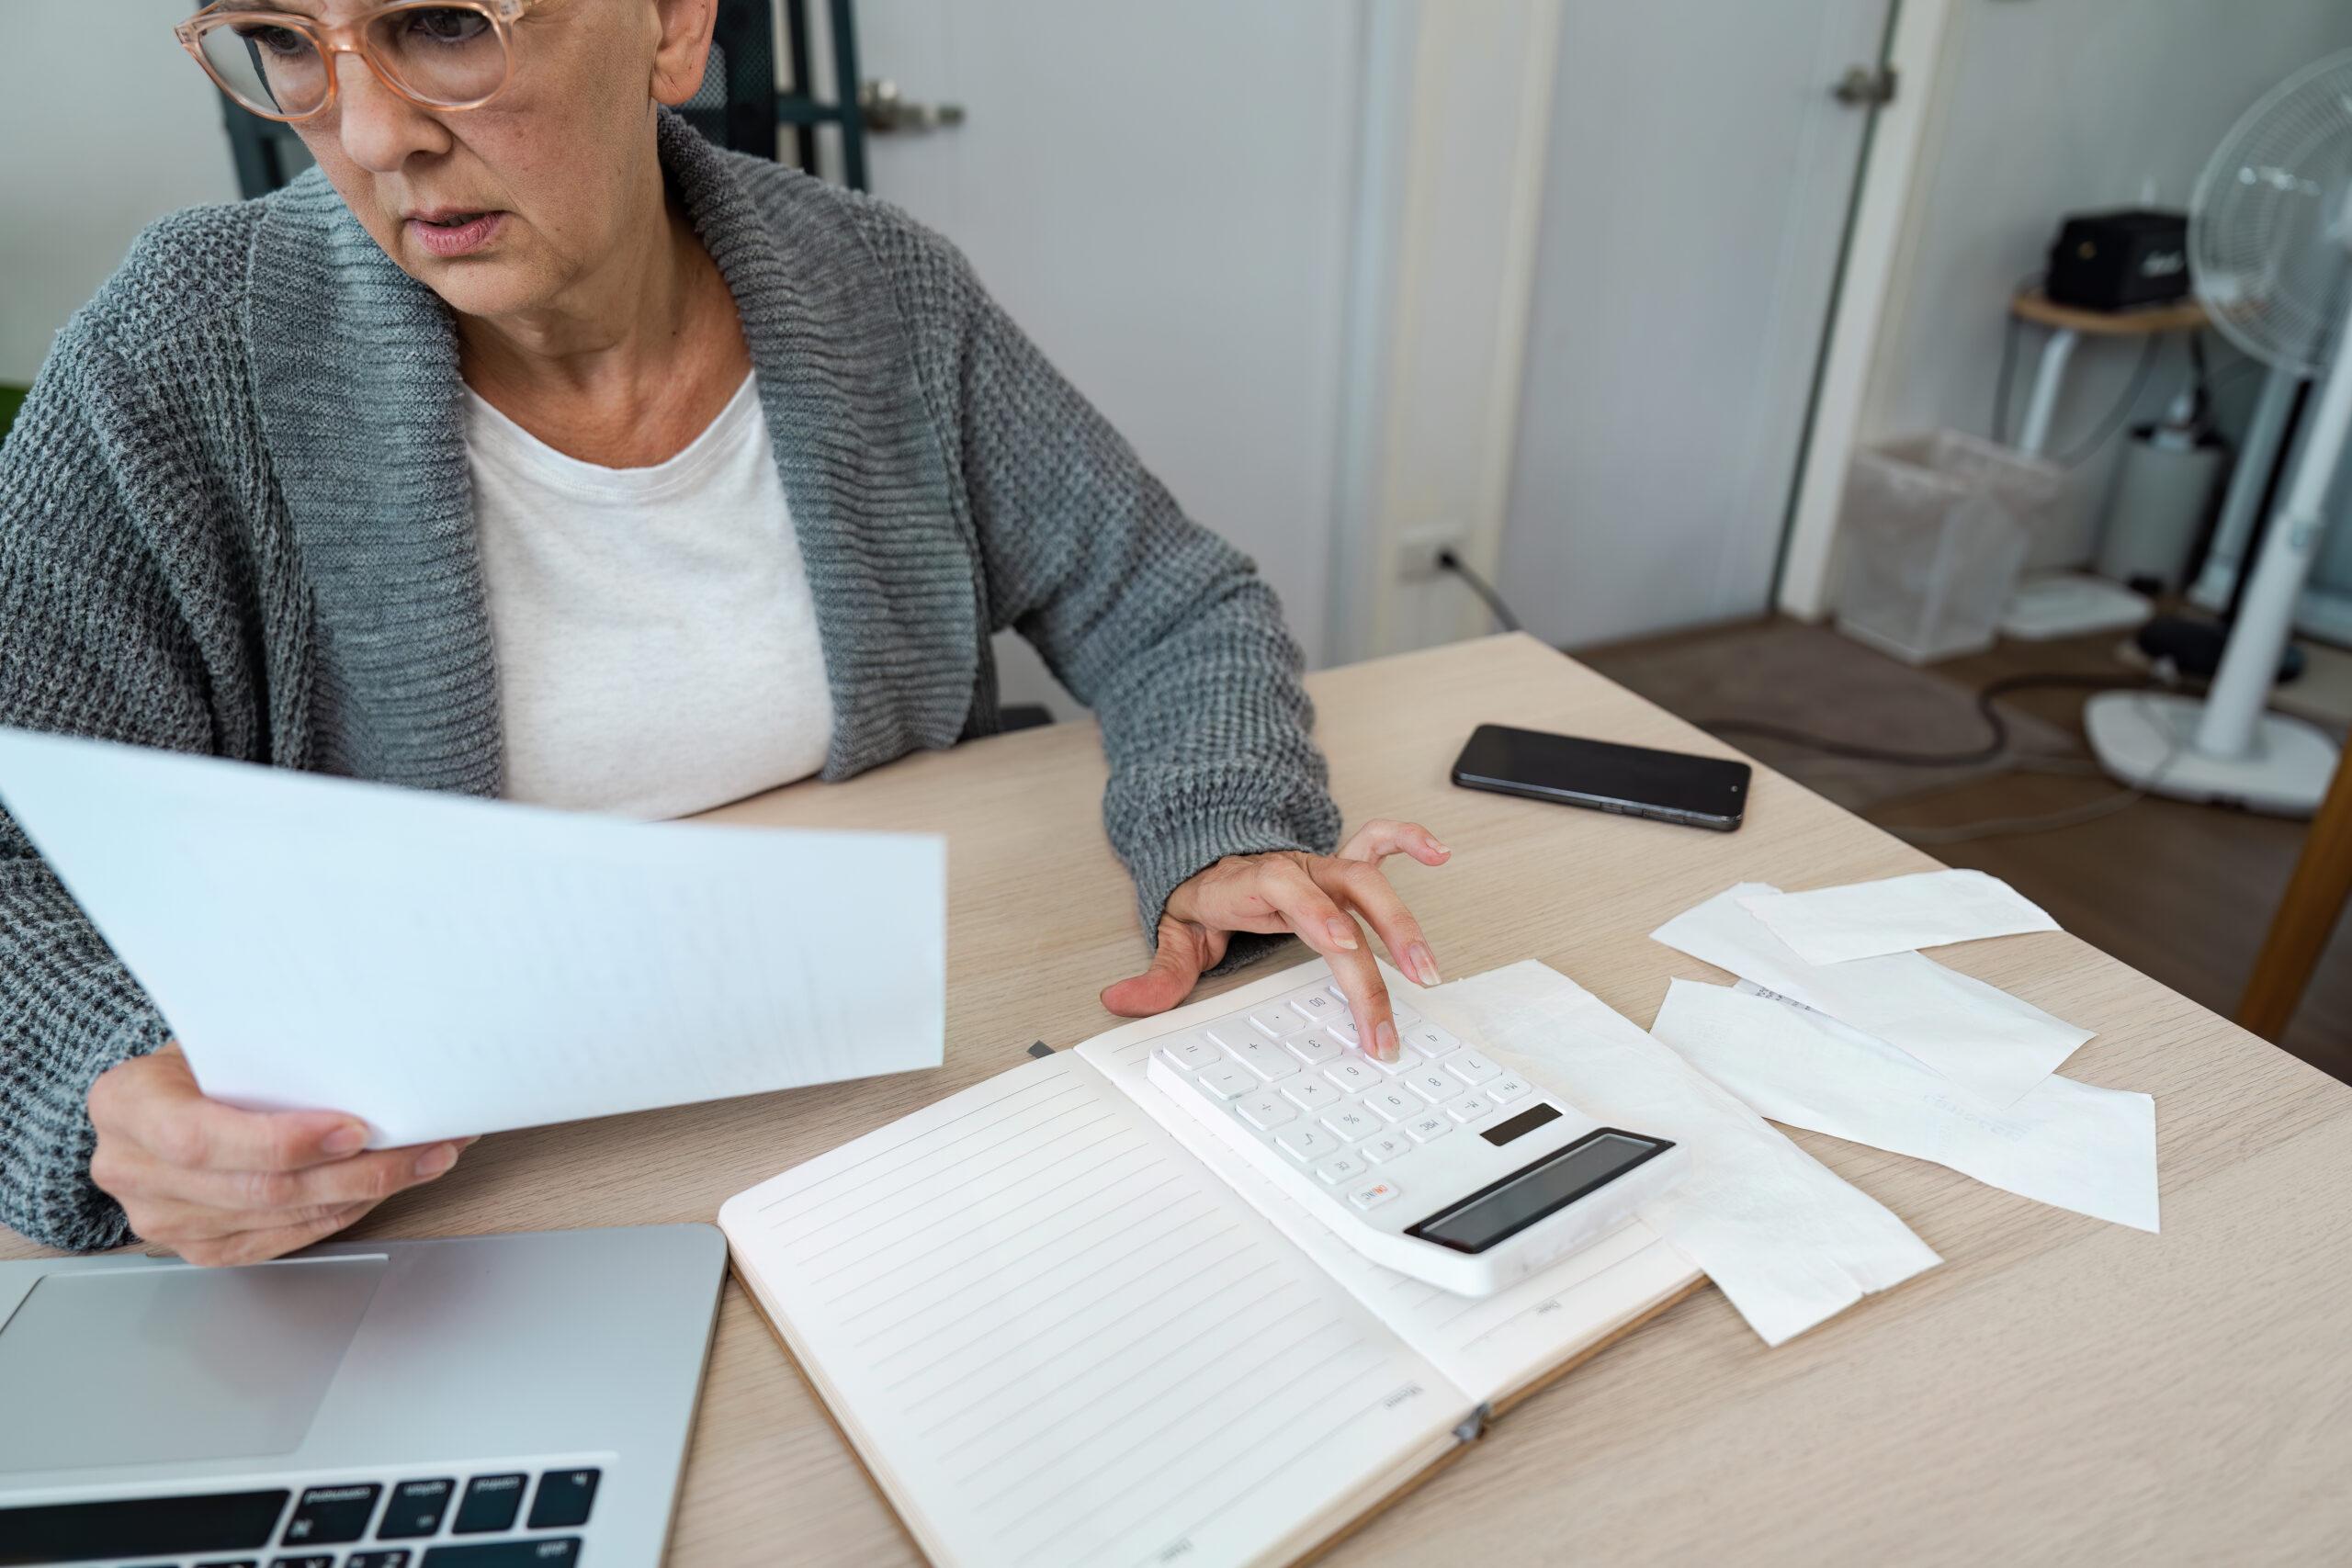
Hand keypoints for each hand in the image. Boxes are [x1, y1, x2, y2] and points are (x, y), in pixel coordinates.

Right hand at [86, 1042, 471, 1265]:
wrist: (156, 1101)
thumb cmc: (195, 1060)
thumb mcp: (213, 1038)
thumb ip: (264, 1052)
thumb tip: (366, 1052)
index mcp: (128, 1104)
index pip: (202, 1139)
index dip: (282, 1142)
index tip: (354, 1129)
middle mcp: (133, 1170)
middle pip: (258, 1189)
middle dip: (355, 1171)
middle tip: (421, 1145)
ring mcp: (164, 1219)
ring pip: (281, 1219)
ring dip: (366, 1191)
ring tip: (425, 1159)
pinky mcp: (201, 1248)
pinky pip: (285, 1239)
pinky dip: (343, 1212)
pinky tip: (384, 1187)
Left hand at [1100, 819, 1449, 1059]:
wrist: (1210, 856)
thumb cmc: (1204, 896)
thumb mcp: (1174, 935)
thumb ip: (1158, 973)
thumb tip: (1120, 1001)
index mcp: (1254, 884)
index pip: (1288, 891)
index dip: (1316, 914)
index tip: (1342, 944)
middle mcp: (1297, 871)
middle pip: (1345, 897)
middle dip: (1378, 943)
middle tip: (1398, 996)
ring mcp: (1322, 868)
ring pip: (1372, 880)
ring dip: (1405, 922)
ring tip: (1428, 970)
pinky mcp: (1340, 869)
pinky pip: (1379, 842)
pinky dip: (1410, 841)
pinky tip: (1440, 853)